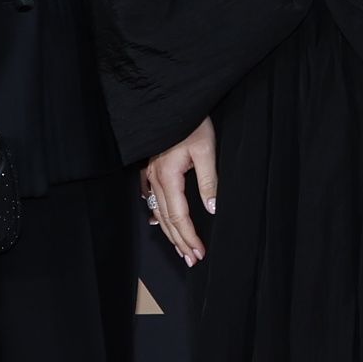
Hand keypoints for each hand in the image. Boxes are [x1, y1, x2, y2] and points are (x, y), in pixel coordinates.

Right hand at [141, 119, 217, 267]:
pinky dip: (157, 214)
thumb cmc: (192, 121)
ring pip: (157, 211)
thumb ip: (209, 181)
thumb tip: (212, 209)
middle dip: (179, 241)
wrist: (173, 102)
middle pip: (166, 219)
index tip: (199, 252)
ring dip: (169, 232)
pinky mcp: (150, 169)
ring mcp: (150, 174)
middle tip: (191, 259)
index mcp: (168, 176)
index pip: (179, 216)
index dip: (189, 236)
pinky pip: (150, 198)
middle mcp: (155, 178)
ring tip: (180, 248)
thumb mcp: (206, 149)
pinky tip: (157, 222)